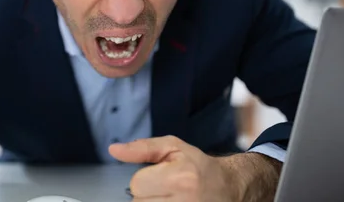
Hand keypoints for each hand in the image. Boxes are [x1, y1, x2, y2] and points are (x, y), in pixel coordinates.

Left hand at [109, 136, 280, 201]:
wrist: (229, 188)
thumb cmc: (198, 166)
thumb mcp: (173, 147)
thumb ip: (142, 148)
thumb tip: (114, 150)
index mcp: (179, 177)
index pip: (136, 185)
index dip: (144, 179)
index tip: (159, 176)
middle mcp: (183, 201)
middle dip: (147, 194)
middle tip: (165, 188)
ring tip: (168, 197)